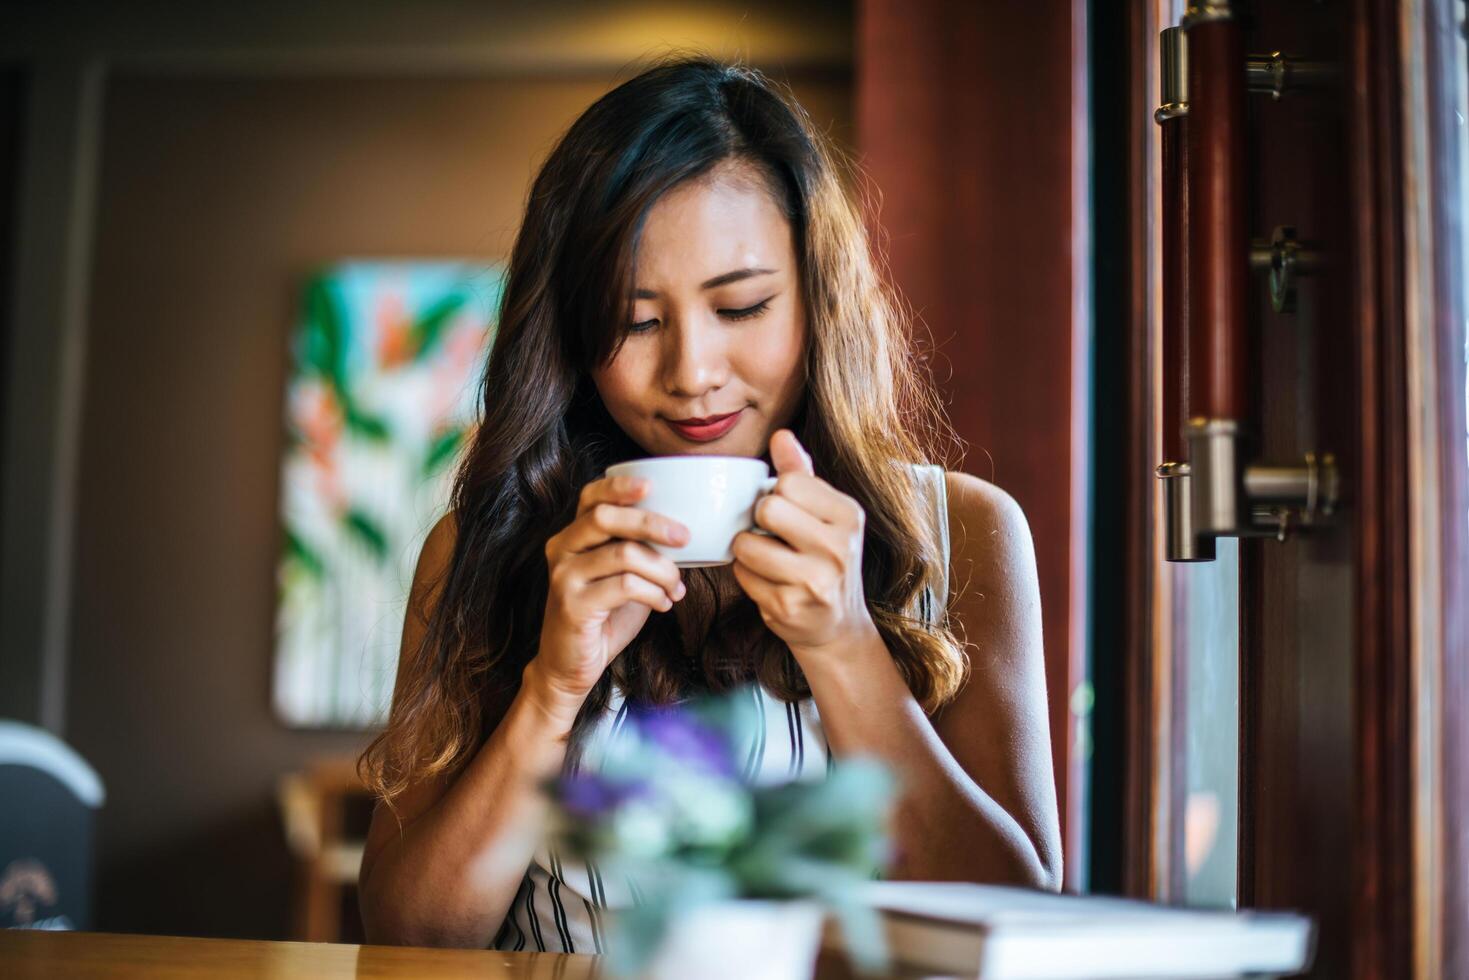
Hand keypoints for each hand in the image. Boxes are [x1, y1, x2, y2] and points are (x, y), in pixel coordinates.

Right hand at [529, 474, 688, 711]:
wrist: (570, 665)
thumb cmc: (604, 615)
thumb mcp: (623, 574)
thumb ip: (639, 549)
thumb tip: (684, 530)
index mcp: (573, 535)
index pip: (591, 496)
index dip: (619, 486)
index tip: (652, 485)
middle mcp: (562, 549)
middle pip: (606, 518)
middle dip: (652, 523)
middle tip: (685, 538)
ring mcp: (564, 577)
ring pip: (623, 554)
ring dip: (662, 570)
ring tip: (676, 587)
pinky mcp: (573, 605)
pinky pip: (625, 586)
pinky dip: (654, 593)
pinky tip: (664, 603)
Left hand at [730, 430, 878, 656]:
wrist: (837, 625)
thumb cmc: (824, 558)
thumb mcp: (825, 515)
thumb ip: (801, 474)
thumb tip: (781, 435)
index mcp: (848, 516)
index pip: (789, 483)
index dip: (776, 495)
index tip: (787, 513)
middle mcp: (838, 548)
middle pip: (768, 508)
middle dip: (759, 520)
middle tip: (772, 534)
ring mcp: (814, 581)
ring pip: (747, 544)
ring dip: (747, 549)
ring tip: (767, 557)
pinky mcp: (788, 607)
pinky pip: (743, 575)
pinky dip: (747, 576)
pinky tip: (768, 582)